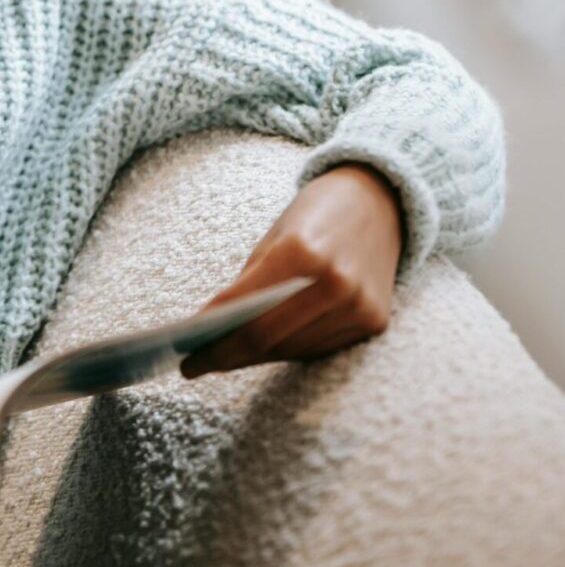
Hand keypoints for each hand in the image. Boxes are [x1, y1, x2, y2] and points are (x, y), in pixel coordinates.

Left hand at [179, 163, 402, 377]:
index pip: (249, 313)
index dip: (215, 340)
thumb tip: (215, 329)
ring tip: (221, 360)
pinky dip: (287, 350)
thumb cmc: (314, 214)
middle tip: (194, 365)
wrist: (378, 201)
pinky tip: (260, 351)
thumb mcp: (273, 236)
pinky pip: (319, 347)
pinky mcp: (374, 321)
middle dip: (227, 355)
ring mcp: (360, 306)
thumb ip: (249, 283)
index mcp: (303, 253)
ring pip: (293, 350)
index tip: (186, 356)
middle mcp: (336, 284)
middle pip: (270, 339)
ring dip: (254, 358)